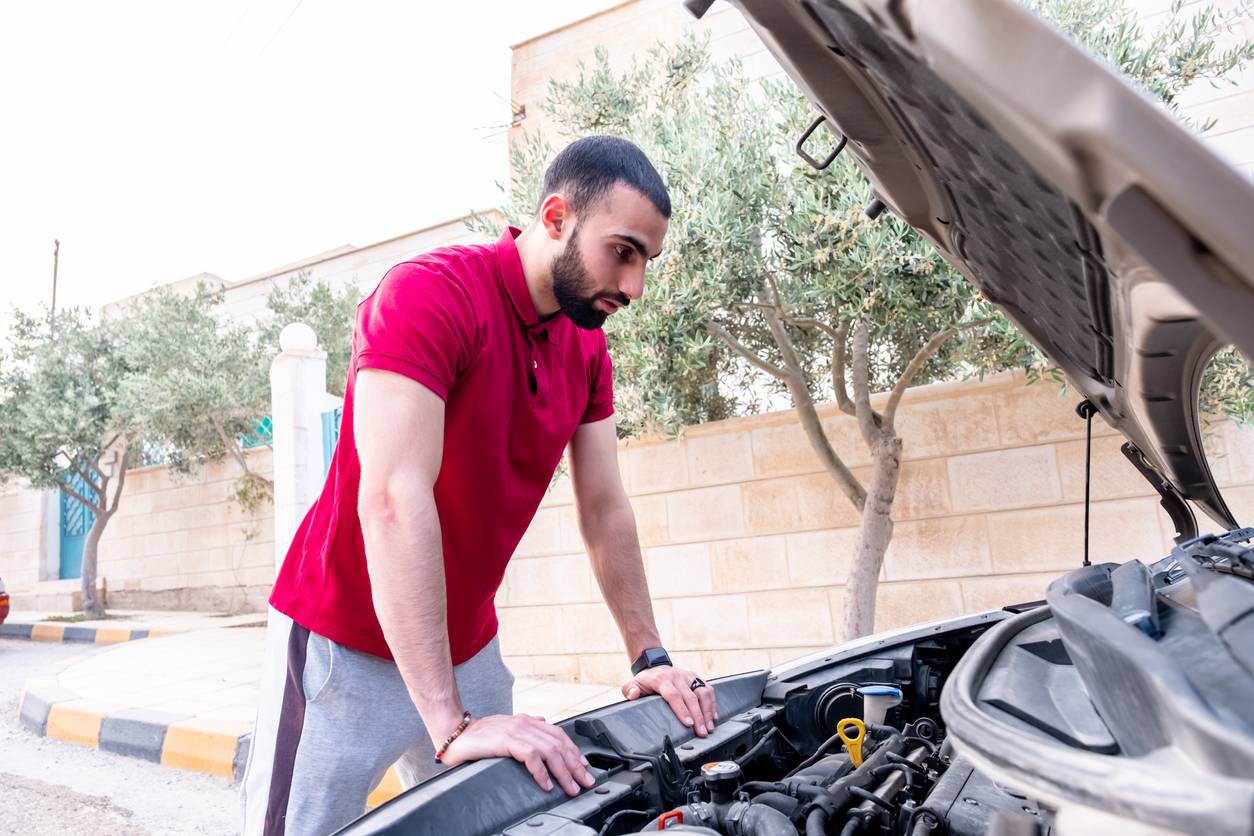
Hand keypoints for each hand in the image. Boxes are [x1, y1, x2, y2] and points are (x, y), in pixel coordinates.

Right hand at [439, 713, 594, 795]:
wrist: (455, 733)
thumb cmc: (479, 735)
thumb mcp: (507, 728)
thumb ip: (526, 728)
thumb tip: (543, 722)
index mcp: (528, 721)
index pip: (559, 735)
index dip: (574, 751)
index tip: (584, 767)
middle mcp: (526, 723)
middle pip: (559, 743)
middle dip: (575, 765)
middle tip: (584, 782)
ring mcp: (517, 730)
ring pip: (550, 750)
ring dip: (563, 771)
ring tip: (570, 787)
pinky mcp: (507, 740)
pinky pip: (532, 756)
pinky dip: (542, 772)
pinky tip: (546, 784)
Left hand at [622, 666, 718, 736]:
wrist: (655, 665)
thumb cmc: (646, 680)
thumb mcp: (634, 683)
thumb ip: (630, 690)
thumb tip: (634, 694)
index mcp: (662, 679)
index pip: (674, 695)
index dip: (682, 710)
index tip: (688, 724)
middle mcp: (677, 676)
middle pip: (691, 697)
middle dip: (698, 716)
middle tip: (702, 732)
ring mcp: (688, 676)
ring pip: (703, 692)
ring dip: (708, 711)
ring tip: (709, 727)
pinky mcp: (696, 677)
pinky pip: (708, 689)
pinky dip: (713, 703)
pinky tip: (713, 716)